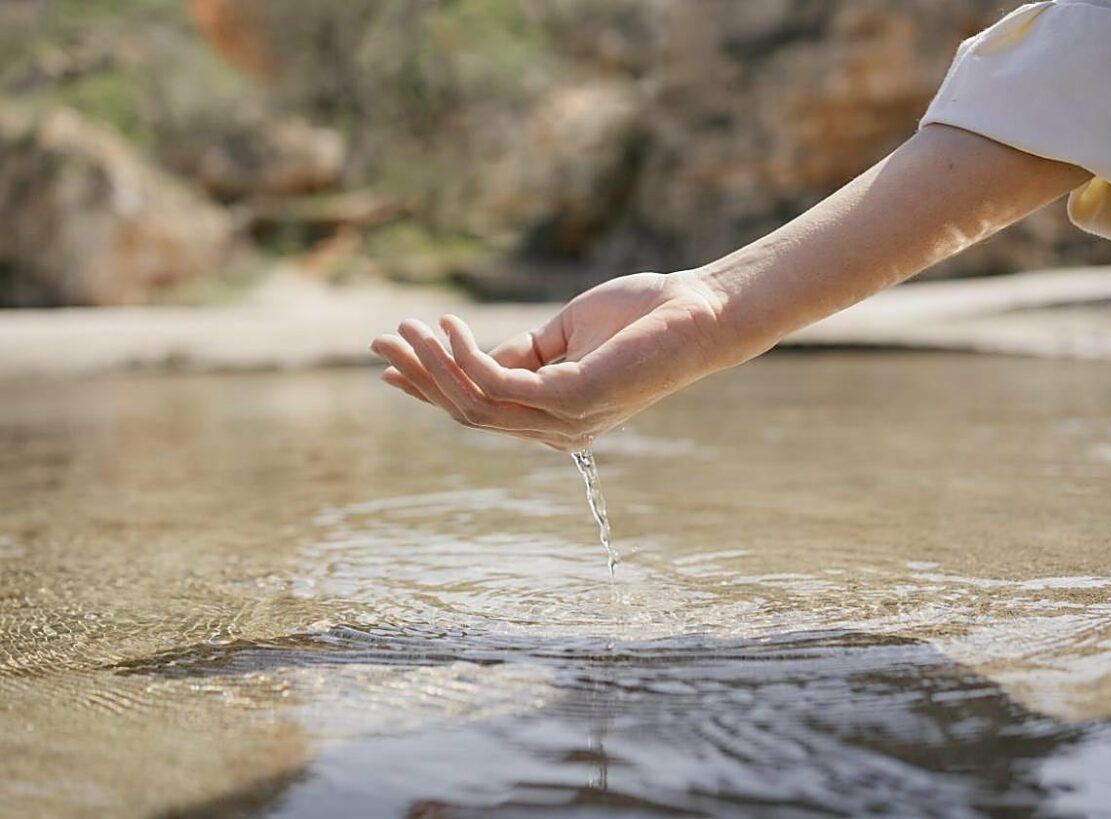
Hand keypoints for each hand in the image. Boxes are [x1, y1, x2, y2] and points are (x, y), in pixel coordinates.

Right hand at [369, 270, 728, 450]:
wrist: (700, 310)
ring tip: (405, 327)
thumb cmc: (641, 317)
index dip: (430, 387)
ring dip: (432, 364)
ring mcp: (564, 420)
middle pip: (467, 412)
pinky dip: (465, 355)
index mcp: (553, 416)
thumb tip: (468, 353)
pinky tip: (447, 327)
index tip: (390, 365)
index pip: (480, 409)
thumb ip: (519, 352)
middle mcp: (555, 429)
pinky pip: (498, 384)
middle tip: (379, 342)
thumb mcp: (563, 334)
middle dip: (419, 377)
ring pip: (474, 403)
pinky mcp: (572, 400)